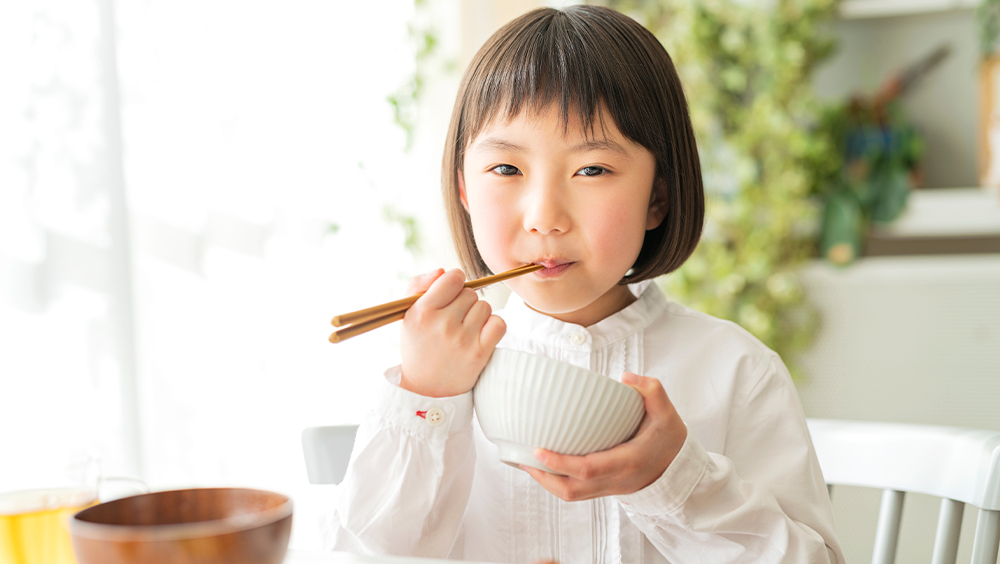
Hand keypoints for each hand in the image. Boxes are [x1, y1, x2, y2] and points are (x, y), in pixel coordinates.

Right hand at [399, 268, 505, 397]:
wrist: (426, 388)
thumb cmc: (419, 344)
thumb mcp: (408, 314)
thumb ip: (419, 284)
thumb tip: (443, 270)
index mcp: (421, 312)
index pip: (453, 278)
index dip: (454, 283)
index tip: (450, 294)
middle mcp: (442, 325)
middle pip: (470, 293)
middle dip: (464, 302)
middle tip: (453, 320)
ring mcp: (462, 340)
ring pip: (485, 307)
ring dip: (477, 315)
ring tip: (464, 330)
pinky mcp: (480, 353)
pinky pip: (499, 323)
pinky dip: (493, 327)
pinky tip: (480, 335)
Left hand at [521, 372, 685, 500]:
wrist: (680, 470)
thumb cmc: (669, 440)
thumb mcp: (667, 413)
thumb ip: (652, 391)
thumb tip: (625, 378)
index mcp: (628, 461)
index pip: (589, 468)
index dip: (561, 462)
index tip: (538, 449)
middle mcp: (615, 480)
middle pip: (572, 489)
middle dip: (544, 476)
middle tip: (522, 457)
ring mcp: (609, 488)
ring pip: (571, 495)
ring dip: (546, 481)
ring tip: (526, 463)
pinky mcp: (604, 489)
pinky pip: (575, 492)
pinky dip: (556, 481)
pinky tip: (544, 466)